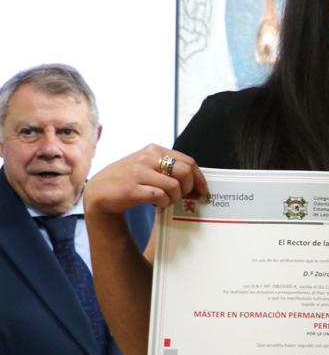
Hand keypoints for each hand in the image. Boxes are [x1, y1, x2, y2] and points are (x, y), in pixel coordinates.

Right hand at [84, 145, 207, 216]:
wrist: (99, 192)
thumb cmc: (129, 179)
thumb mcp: (148, 166)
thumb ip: (169, 168)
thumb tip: (197, 182)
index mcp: (154, 150)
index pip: (188, 161)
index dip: (199, 178)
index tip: (202, 191)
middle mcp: (147, 157)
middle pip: (185, 172)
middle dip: (189, 188)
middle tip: (182, 197)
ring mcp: (138, 172)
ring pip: (174, 186)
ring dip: (175, 198)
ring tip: (166, 201)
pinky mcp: (132, 189)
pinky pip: (160, 196)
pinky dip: (163, 203)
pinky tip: (157, 204)